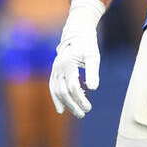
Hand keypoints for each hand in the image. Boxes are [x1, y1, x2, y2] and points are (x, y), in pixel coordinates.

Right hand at [50, 0, 105, 118]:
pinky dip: (56, 98)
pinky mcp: (54, 71)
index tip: (89, 107)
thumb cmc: (87, 44)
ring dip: (66, 104)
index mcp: (68, 64)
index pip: (73, 87)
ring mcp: (54, 70)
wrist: (76, 32)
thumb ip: (93, 72)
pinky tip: (61, 109)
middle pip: (63, 92)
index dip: (80, 99)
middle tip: (84, 113)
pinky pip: (53, 87)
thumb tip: (93, 89)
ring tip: (77, 113)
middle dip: (73, 104)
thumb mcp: (93, 56)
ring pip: (57, 91)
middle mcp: (58, 68)